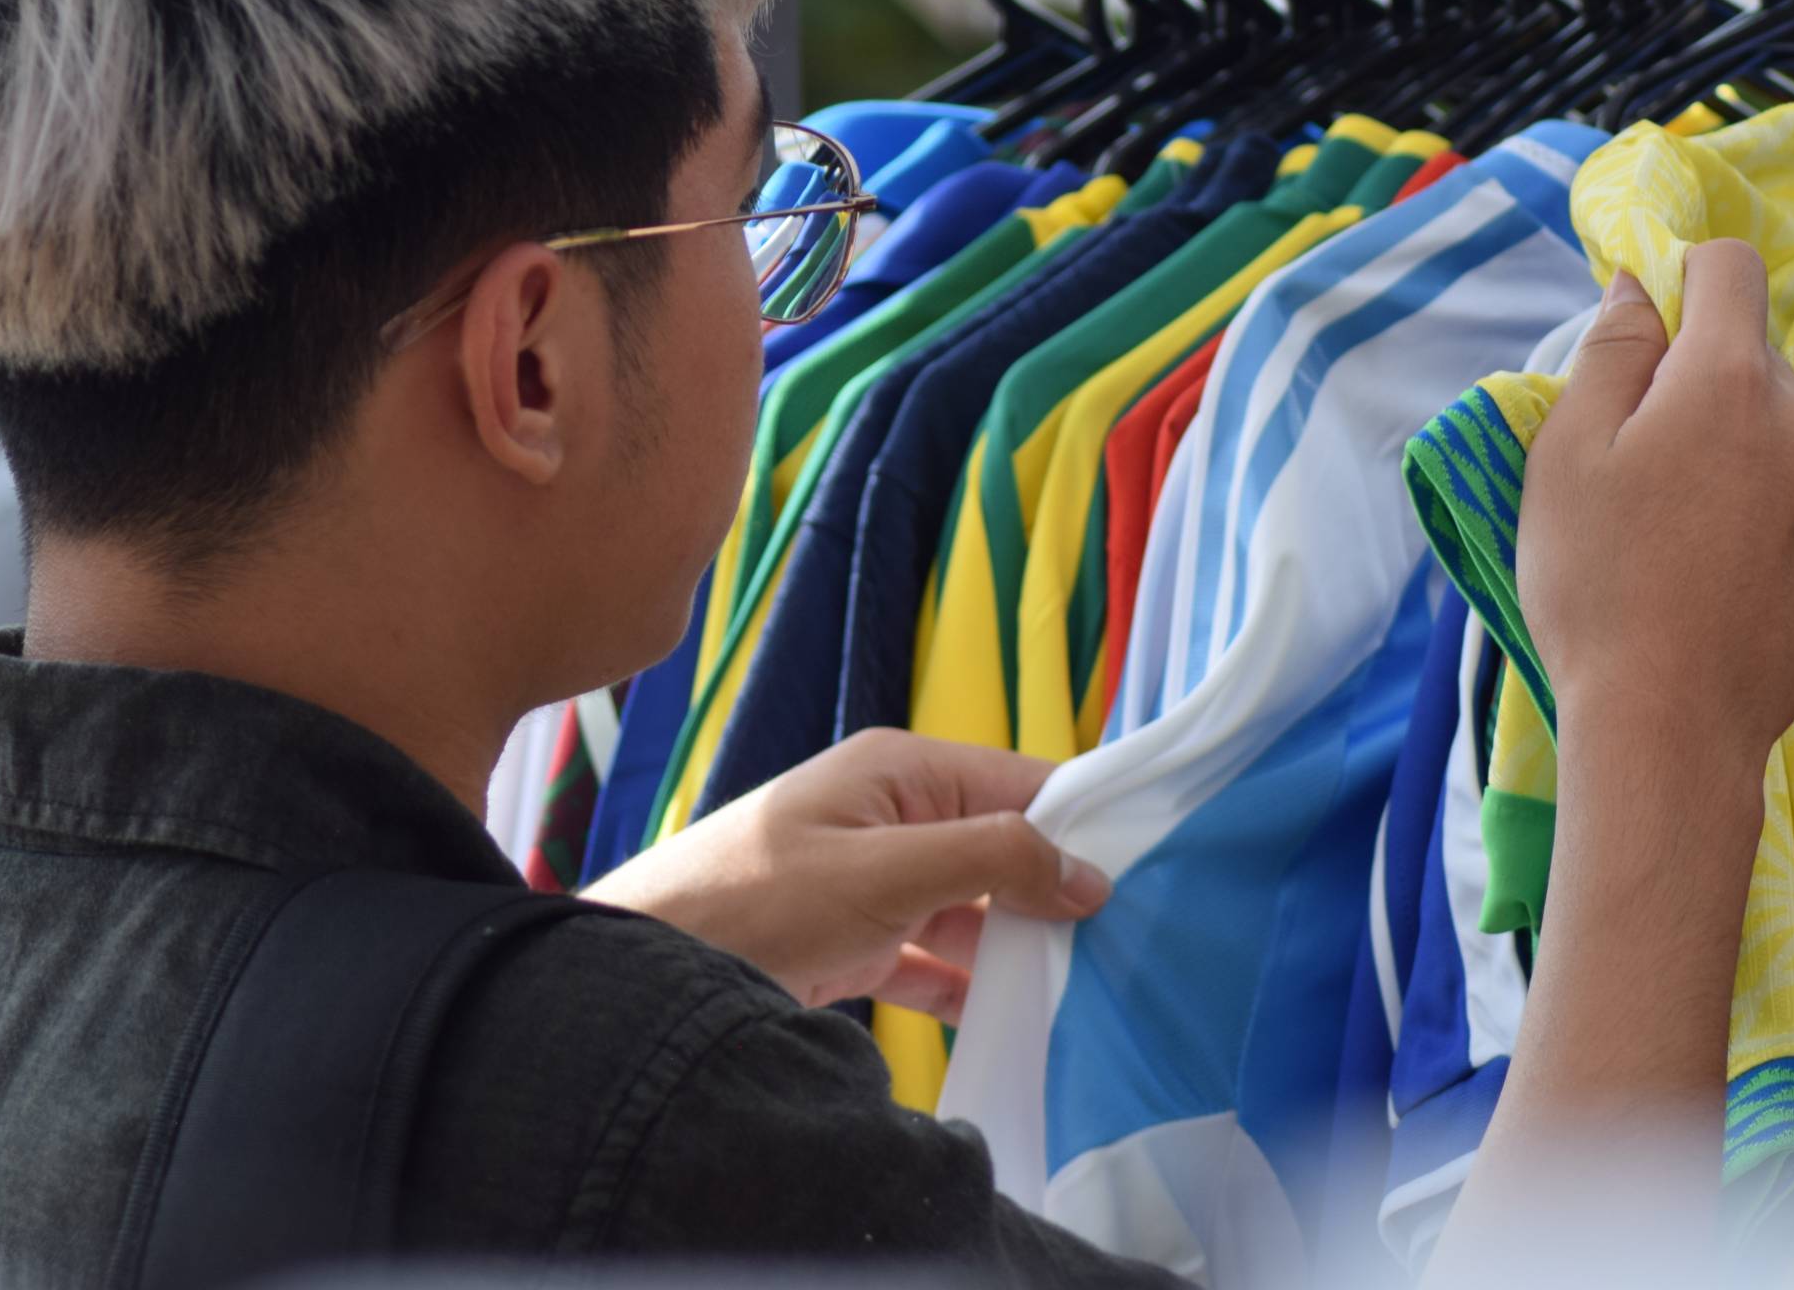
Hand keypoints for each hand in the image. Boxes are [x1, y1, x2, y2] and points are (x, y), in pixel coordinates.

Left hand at [581, 727, 1111, 1019]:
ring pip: (974, 910)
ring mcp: (874, 879)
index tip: (1150, 875)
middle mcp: (894, 814)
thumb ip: (991, 862)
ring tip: (1087, 990)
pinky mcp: (855, 940)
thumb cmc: (753, 902)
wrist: (643, 975)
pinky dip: (970, 988)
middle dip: (1059, 894)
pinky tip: (1014, 1022)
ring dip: (1019, 948)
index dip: (1087, 824)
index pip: (1024, 782)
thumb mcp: (885, 871)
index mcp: (902, 770)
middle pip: (1004, 848)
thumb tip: (1089, 872)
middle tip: (1130, 947)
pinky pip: (936, 959)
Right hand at [1514, 240, 1793, 788]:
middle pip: (1750, 362)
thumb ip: (1610, 352)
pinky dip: (1759, 524)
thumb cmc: (1597, 584)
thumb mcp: (1567, 454)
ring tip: (1670, 539)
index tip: (1643, 326)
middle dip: (1695, 386)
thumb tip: (1639, 288)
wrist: (1669, 732)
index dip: (1682, 276)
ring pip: (1777, 441)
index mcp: (1730, 381)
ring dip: (1731, 458)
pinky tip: (1710, 584)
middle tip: (1632, 464)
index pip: (1730, 267)